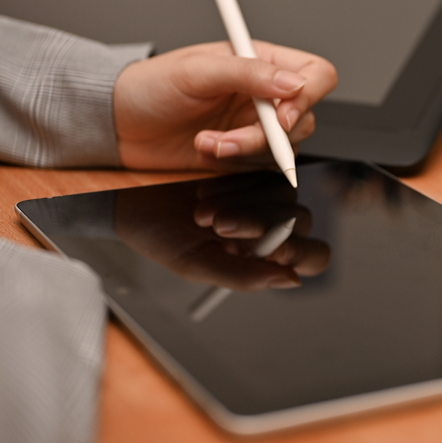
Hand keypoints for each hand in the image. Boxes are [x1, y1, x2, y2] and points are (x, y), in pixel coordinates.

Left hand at [113, 41, 336, 170]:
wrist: (119, 123)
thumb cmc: (151, 85)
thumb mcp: (197, 71)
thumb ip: (247, 73)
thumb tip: (293, 83)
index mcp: (261, 61)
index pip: (315, 75)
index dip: (307, 98)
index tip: (280, 116)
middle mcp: (264, 94)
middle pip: (303, 119)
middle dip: (266, 135)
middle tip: (229, 138)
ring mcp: (255, 125)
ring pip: (284, 148)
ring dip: (245, 151)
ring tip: (206, 142)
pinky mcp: (242, 155)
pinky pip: (262, 167)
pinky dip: (236, 165)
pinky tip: (206, 151)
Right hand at [113, 172, 330, 290]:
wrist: (129, 197)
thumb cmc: (161, 235)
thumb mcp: (195, 262)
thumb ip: (242, 275)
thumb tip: (291, 279)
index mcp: (266, 254)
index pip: (311, 256)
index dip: (299, 251)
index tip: (271, 250)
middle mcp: (271, 222)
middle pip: (301, 221)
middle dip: (261, 225)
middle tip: (219, 226)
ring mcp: (263, 191)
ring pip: (284, 194)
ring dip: (246, 203)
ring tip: (202, 209)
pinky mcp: (248, 163)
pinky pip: (264, 167)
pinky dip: (239, 179)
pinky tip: (205, 187)